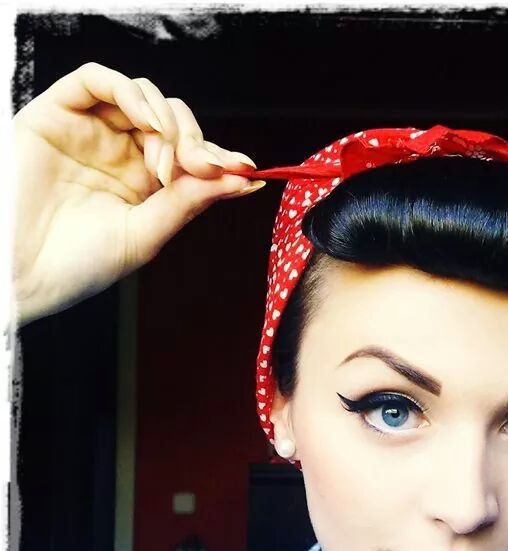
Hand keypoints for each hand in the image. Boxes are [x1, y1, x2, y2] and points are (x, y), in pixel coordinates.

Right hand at [12, 62, 265, 323]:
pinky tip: (147, 120)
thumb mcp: (145, 234)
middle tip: (201, 169)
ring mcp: (90, 131)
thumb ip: (189, 202)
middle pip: (173, 121)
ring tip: (169, 161)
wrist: (21, 271)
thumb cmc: (77, 265)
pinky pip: (97, 80)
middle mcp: (120, 154)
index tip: (245, 168)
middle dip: (195, 141)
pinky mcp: (58, 113)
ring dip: (168, 120)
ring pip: (143, 96)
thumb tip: (242, 180)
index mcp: (144, 185)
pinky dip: (130, 92)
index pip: (190, 155)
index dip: (218, 157)